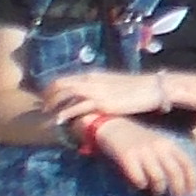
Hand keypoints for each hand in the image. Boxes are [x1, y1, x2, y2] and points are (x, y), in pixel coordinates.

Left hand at [38, 66, 161, 138]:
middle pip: (60, 84)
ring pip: (65, 94)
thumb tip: (93, 97)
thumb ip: (101, 88)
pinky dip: (65, 113)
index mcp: (92, 75)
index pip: (65, 79)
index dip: (52, 89)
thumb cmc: (138, 88)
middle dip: (47, 96)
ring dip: (53, 105)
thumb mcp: (114, 84)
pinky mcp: (101, 102)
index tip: (47, 99)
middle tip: (43, 108)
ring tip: (48, 115)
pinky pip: (77, 107)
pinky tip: (59, 120)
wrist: (153, 88)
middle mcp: (90, 80)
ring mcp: (95, 91)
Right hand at [92, 119, 195, 195]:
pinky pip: (138, 178)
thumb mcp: (159, 144)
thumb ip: (169, 158)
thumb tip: (181, 182)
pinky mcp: (127, 157)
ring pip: (158, 178)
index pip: (187, 165)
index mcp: (169, 145)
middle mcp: (159, 148)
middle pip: (175, 173)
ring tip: (157, 193)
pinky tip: (140, 185)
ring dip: (159, 189)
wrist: (114, 126)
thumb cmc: (138, 139)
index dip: (192, 182)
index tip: (191, 194)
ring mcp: (143, 152)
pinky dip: (141, 185)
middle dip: (178, 190)